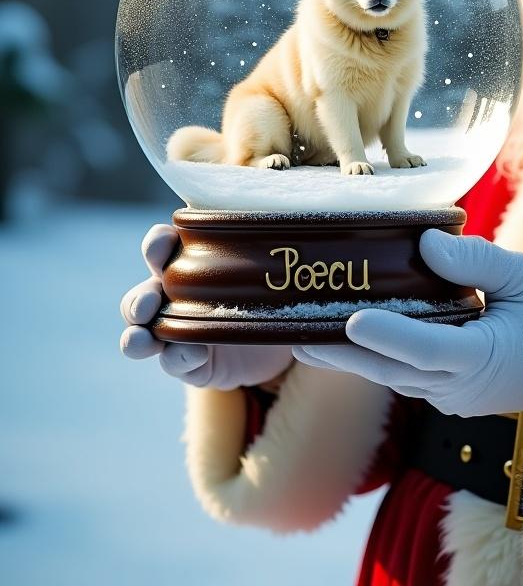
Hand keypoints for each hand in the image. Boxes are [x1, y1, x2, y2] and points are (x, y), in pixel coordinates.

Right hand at [119, 224, 292, 389]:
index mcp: (192, 263)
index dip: (157, 243)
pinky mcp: (189, 363)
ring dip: (136, 337)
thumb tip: (306, 244)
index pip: (164, 247)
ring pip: (141, 333)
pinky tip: (193, 355)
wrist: (280, 342)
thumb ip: (280, 261)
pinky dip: (178, 359)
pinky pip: (174, 362)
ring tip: (142, 339)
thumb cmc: (275, 293)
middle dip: (139, 299)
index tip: (165, 240)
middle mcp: (176, 297)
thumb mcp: (277, 272)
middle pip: (143, 295)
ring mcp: (178, 332)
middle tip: (149, 303)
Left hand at [293, 230, 522, 416]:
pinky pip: (401, 377)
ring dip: (347, 359)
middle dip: (341, 354)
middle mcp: (460, 387)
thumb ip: (478, 261)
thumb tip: (426, 245)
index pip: (430, 348)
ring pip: (391, 377)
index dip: (390, 336)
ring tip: (298, 335)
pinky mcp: (443, 395)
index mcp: (484, 358)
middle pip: (393, 370)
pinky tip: (337, 339)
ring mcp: (450, 397)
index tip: (352, 320)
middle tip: (294, 333)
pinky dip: (371, 358)